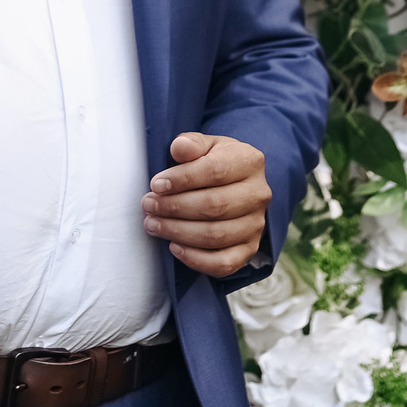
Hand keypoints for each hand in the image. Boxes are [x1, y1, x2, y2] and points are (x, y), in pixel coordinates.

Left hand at [143, 132, 271, 276]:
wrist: (234, 184)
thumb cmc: (213, 162)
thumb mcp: (204, 145)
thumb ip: (192, 144)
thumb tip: (179, 148)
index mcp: (249, 161)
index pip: (215, 171)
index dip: (182, 179)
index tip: (156, 184)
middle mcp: (258, 194)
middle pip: (214, 206)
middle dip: (175, 207)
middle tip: (148, 205)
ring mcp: (256, 224)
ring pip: (216, 235)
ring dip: (179, 232)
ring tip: (153, 224)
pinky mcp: (249, 249)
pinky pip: (224, 263)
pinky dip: (197, 259)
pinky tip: (174, 247)